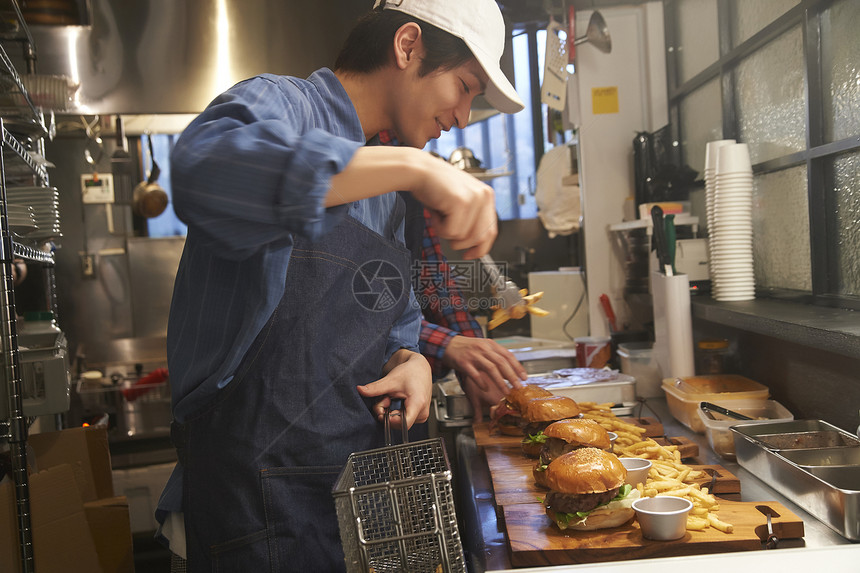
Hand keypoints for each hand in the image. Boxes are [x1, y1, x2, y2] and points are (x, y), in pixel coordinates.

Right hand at [326, 147, 496, 257]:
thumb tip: (473, 246)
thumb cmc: (434, 187)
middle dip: (460, 241)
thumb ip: (470, 220)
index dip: (480, 248)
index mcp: (486, 195)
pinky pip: (451, 232)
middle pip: (479, 238)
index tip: (470, 255)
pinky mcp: (462, 202)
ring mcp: (475, 199)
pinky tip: (436, 210)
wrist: (418, 170)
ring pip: (463, 237)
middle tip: (445, 229)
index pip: (491, 231)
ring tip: (440, 213)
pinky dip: (439, 226)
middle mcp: (484, 196)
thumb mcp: (459, 203)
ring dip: (446, 231)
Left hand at [356, 349, 431, 429]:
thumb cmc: (410, 372)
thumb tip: (360, 390)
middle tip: (384, 398)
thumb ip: (375, 388)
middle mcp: (422, 412)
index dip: (390, 421)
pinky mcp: (418, 416)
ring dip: (389, 412)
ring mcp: (421, 416)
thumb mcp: (391, 379)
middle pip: (398, 423)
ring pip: (398, 423)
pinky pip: (402, 420)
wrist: (420, 368)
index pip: (404, 423)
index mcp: (418, 403)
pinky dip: (394, 412)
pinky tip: (395, 401)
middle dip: (386, 413)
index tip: (381, 413)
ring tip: (390, 397)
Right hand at [442, 336, 526, 420]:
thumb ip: (496, 357)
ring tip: (506, 391)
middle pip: (501, 362)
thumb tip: (510, 372)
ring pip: (490, 368)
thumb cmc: (467, 348)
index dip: (518, 367)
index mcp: (490, 345)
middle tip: (518, 387)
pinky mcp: (463, 363)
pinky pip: (475, 374)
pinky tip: (486, 389)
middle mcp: (483, 348)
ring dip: (500, 381)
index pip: (508, 355)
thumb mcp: (483, 348)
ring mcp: (473, 355)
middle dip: (512, 376)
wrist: (447, 344)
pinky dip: (481, 382)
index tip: (524, 377)